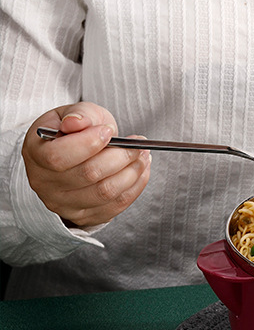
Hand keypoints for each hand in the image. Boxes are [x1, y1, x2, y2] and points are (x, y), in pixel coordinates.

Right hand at [22, 103, 150, 228]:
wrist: (71, 154)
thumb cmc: (72, 132)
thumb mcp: (72, 114)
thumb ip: (79, 115)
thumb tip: (77, 123)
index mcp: (35, 154)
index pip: (59, 156)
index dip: (89, 143)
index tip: (109, 131)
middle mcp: (44, 183)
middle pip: (89, 175)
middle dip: (120, 157)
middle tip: (137, 144)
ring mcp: (63, 204)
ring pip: (105, 192)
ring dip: (132, 173)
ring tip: (142, 156)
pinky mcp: (85, 215)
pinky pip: (116, 206)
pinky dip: (135, 187)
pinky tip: (141, 171)